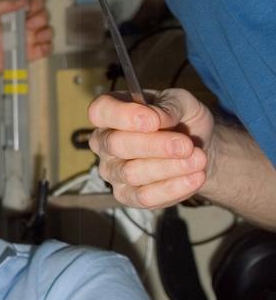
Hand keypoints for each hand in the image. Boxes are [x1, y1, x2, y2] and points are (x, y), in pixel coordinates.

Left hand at [0, 0, 53, 80]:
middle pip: (44, 16)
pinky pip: (46, 49)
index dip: (36, 3)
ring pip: (48, 32)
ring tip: (31, 35)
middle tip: (28, 24)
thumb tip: (23, 0)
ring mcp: (26, 40)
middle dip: (41, 17)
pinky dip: (47, 47)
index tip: (29, 7)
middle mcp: (23, 25)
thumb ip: (2, 4)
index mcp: (13, 13)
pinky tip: (36, 46)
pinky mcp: (28, 55)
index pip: (34, 3)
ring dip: (45, 31)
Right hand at [87, 88, 213, 207]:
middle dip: (154, 145)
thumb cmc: (183, 121)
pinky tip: (195, 178)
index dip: (122, 115)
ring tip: (199, 160)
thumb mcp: (184, 102)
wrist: (199, 150)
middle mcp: (104, 142)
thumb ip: (169, 105)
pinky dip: (172, 188)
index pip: (100, 111)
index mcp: (111, 113)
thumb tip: (158, 118)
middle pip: (115, 144)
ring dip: (169, 167)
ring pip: (132, 173)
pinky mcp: (126, 195)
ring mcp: (112, 171)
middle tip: (186, 145)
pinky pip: (143, 197)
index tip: (153, 121)